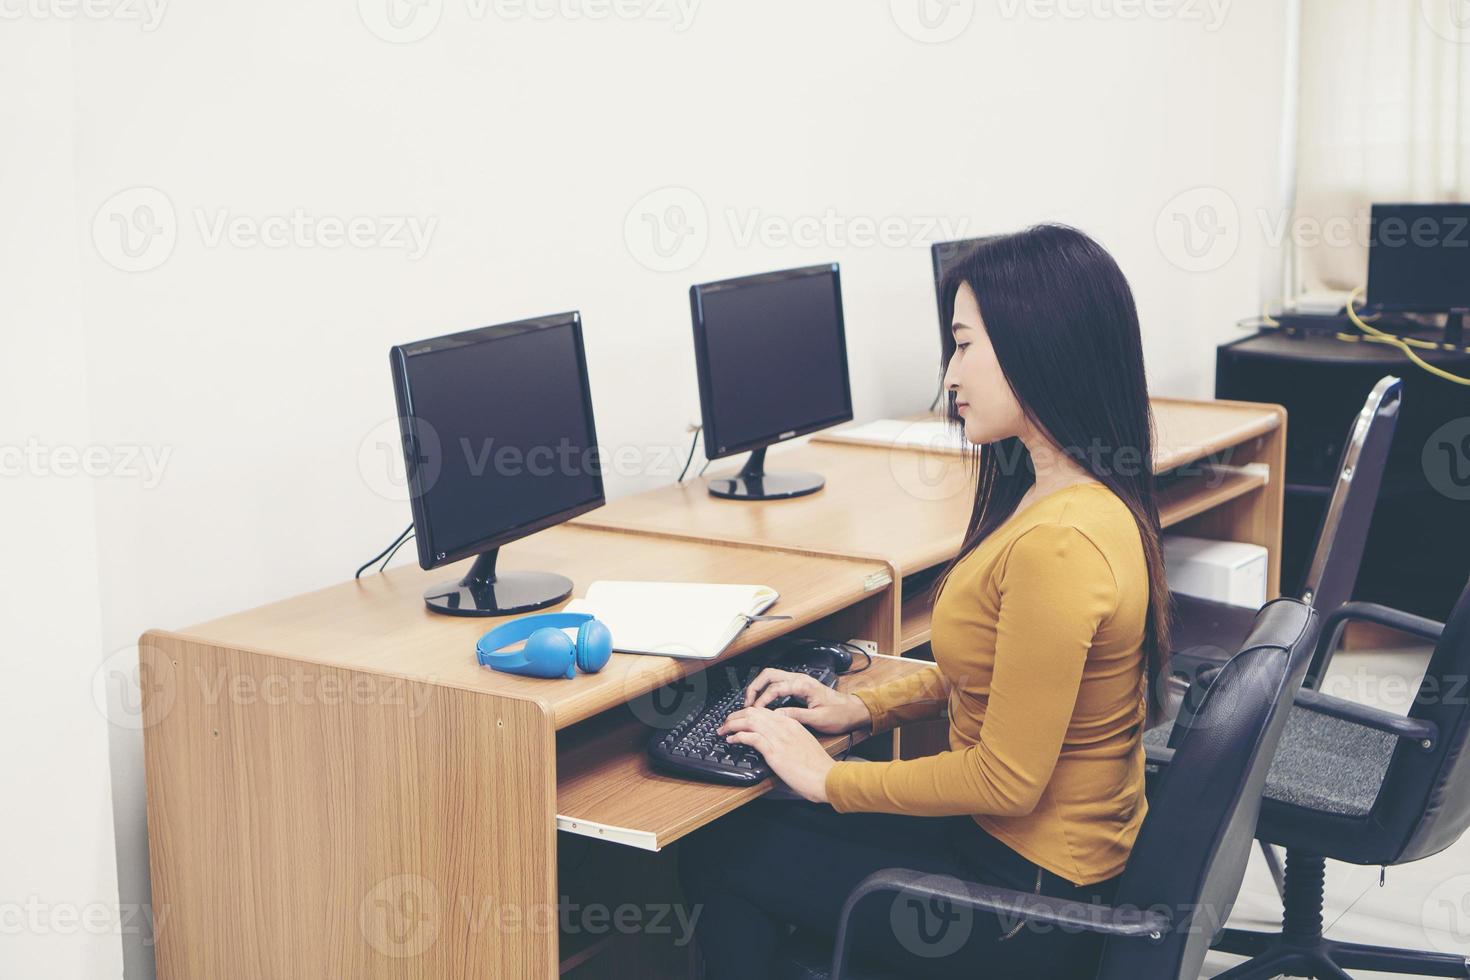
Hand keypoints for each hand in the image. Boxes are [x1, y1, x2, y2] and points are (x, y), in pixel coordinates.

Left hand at [718, 706, 836, 802]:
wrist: (827, 777)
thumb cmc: (818, 766)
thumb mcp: (804, 744)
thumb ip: (790, 738)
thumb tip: (775, 742)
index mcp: (792, 723)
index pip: (764, 711)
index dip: (747, 713)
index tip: (739, 720)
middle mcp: (784, 726)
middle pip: (753, 712)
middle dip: (735, 716)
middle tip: (726, 723)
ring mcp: (779, 738)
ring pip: (749, 721)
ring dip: (732, 724)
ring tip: (723, 729)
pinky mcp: (774, 751)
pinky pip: (751, 737)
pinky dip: (738, 736)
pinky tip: (731, 739)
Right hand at [742, 668, 871, 734]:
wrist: (853, 711)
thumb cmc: (840, 714)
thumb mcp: (818, 718)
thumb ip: (796, 715)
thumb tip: (776, 716)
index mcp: (803, 685)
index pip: (774, 688)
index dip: (762, 700)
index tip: (755, 712)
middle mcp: (800, 679)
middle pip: (768, 675)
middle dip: (754, 687)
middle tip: (747, 703)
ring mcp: (799, 681)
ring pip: (772, 677)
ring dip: (759, 687)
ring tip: (752, 703)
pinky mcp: (799, 686)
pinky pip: (778, 683)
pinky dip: (767, 690)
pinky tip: (764, 702)